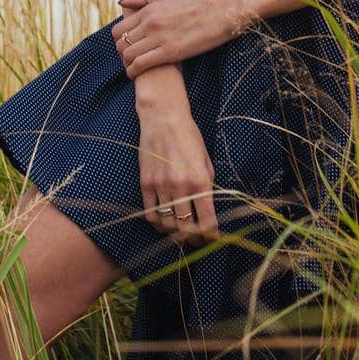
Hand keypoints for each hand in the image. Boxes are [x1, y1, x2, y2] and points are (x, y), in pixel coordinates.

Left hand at [111, 0, 238, 78]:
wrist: (218, 13)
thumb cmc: (196, 4)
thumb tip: (121, 3)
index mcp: (148, 10)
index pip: (119, 29)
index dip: (119, 41)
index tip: (126, 47)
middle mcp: (149, 23)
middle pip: (121, 43)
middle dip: (122, 54)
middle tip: (129, 60)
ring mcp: (158, 37)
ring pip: (128, 55)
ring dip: (127, 64)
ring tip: (133, 68)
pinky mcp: (169, 52)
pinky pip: (141, 64)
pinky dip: (133, 71)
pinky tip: (135, 74)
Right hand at [137, 107, 218, 246]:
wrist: (163, 118)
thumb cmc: (189, 137)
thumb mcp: (206, 161)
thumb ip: (207, 185)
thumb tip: (207, 209)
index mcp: (200, 182)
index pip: (207, 221)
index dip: (211, 237)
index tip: (212, 240)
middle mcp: (180, 187)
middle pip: (186, 227)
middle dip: (194, 239)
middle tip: (197, 240)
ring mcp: (161, 186)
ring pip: (167, 223)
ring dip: (175, 234)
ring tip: (181, 234)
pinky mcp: (146, 184)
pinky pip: (150, 213)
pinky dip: (158, 223)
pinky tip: (164, 222)